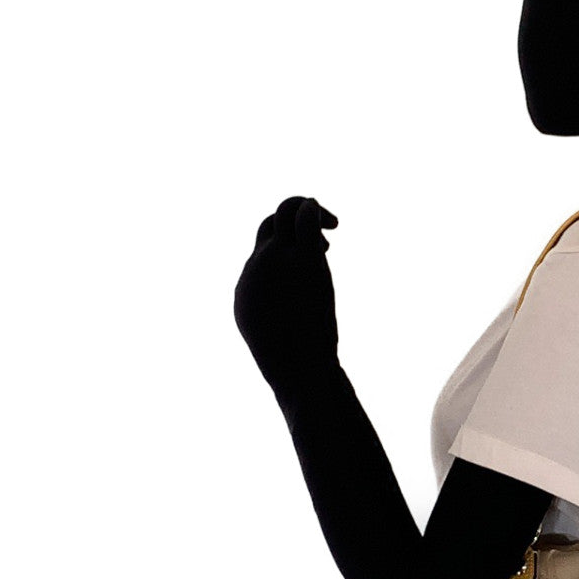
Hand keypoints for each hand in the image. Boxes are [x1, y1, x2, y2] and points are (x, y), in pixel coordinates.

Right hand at [234, 196, 340, 395]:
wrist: (299, 370)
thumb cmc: (292, 367)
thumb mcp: (277, 346)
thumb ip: (278, 326)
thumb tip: (284, 330)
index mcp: (247, 288)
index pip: (261, 254)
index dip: (287, 249)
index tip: (320, 256)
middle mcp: (256, 268)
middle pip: (267, 226)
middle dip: (291, 221)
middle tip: (325, 236)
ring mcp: (277, 261)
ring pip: (282, 215)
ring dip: (306, 210)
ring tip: (331, 221)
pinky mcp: (302, 259)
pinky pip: (302, 218)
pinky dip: (312, 208)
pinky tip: (330, 219)